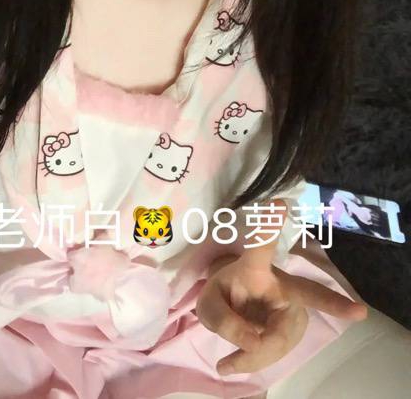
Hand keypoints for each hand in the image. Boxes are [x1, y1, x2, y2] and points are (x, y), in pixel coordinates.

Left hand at [196, 199, 367, 375]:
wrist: (236, 308)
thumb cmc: (224, 296)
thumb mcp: (209, 304)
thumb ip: (222, 320)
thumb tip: (254, 342)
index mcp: (254, 269)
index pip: (261, 247)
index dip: (268, 227)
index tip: (278, 204)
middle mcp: (281, 286)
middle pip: (307, 293)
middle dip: (332, 302)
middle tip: (358, 312)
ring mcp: (292, 310)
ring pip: (278, 339)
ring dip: (251, 355)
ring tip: (227, 362)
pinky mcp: (294, 329)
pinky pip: (276, 353)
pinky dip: (252, 362)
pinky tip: (233, 364)